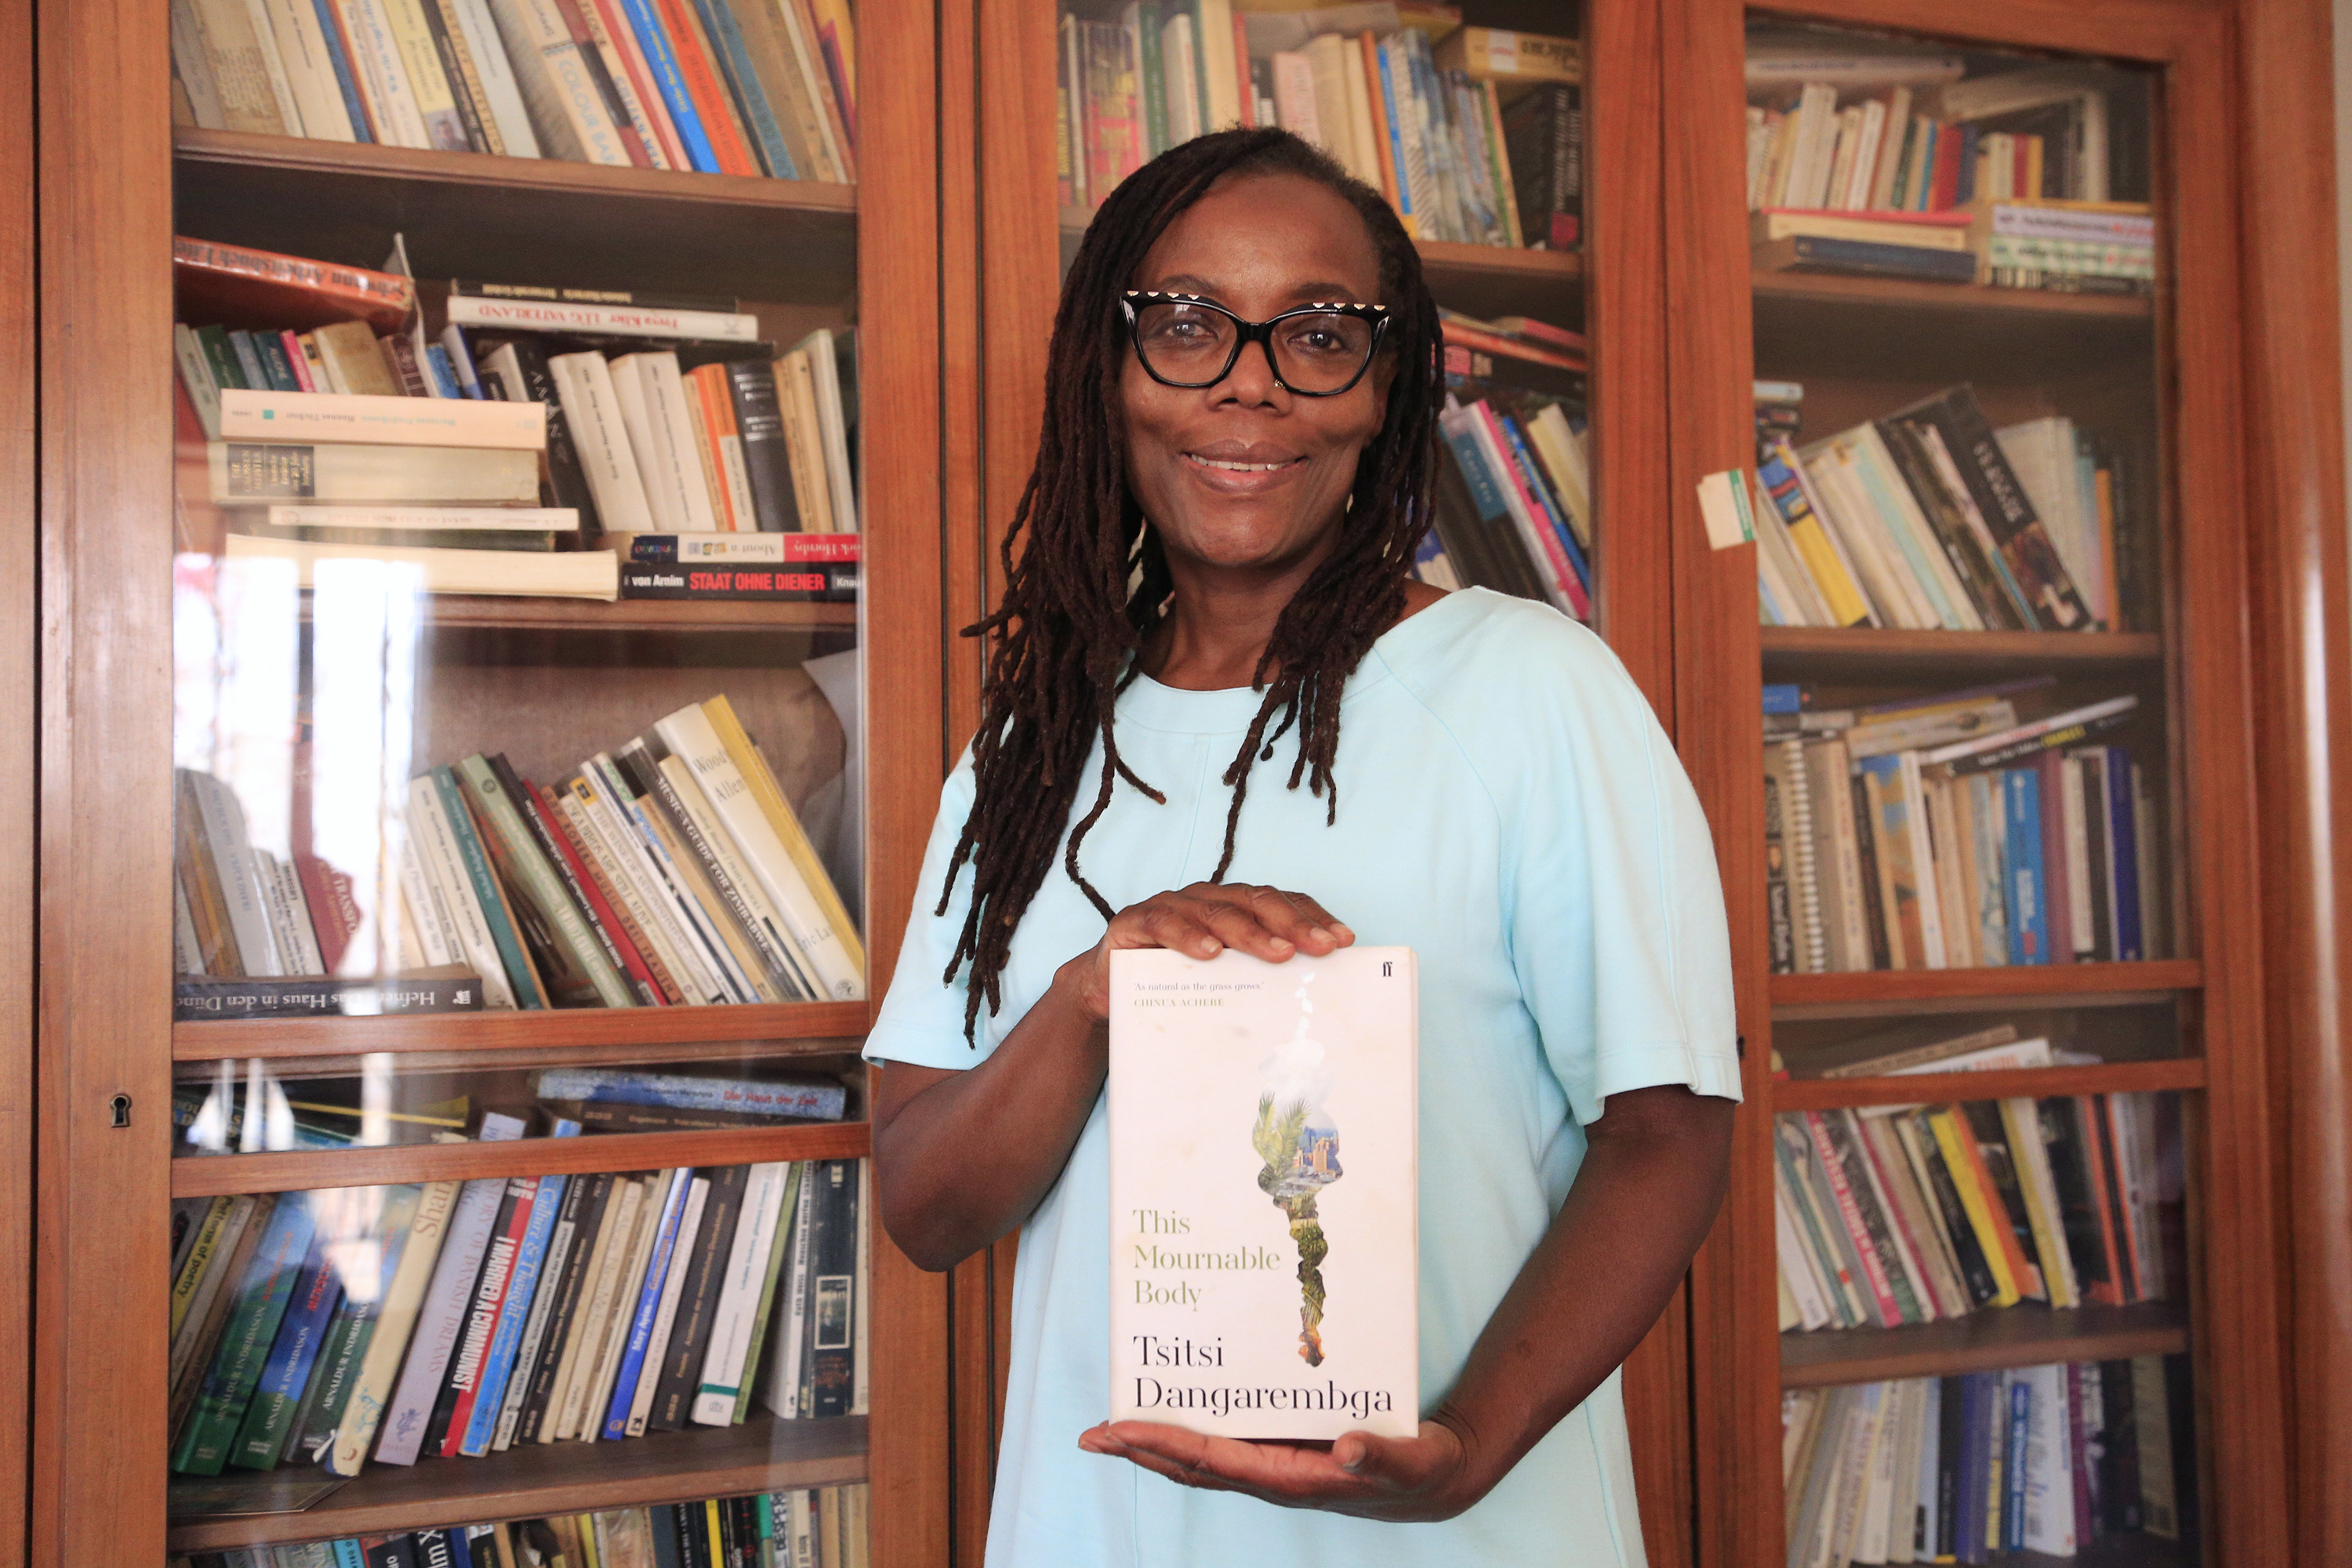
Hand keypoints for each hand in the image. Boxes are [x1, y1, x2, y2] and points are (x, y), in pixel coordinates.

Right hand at [1055, 883, 1353, 1021]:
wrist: (1107, 992)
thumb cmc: (1174, 988)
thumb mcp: (1223, 985)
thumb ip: (1257, 983)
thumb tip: (1313, 1010)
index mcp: (1235, 909)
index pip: (1282, 904)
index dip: (1313, 917)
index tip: (1344, 941)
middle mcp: (1207, 899)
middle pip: (1257, 902)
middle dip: (1293, 924)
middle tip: (1320, 947)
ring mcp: (1172, 906)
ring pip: (1218, 910)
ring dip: (1250, 932)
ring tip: (1279, 953)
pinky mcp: (1135, 921)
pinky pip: (1165, 923)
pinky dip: (1189, 936)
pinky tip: (1211, 953)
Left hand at [1076, 1413, 1488, 1521]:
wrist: (1433, 1480)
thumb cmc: (1417, 1470)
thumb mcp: (1406, 1461)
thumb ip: (1376, 1454)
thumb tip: (1342, 1447)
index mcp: (1291, 1479)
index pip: (1212, 1461)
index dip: (1163, 1444)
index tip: (1120, 1430)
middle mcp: (1273, 1476)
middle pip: (1192, 1464)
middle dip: (1140, 1449)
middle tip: (1091, 1435)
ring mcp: (1275, 1466)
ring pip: (1202, 1456)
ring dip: (1156, 1444)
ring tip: (1114, 1427)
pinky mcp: (1284, 1452)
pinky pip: (1227, 1443)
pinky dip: (1193, 1430)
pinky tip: (1177, 1410)